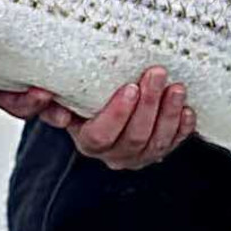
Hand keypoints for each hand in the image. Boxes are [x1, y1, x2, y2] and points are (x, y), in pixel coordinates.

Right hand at [46, 65, 196, 169]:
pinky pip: (174, 144)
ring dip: (169, 114)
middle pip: (134, 137)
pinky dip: (182, 128)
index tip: (130, 88)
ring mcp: (138, 156)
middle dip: (149, 104)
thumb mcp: (66, 95)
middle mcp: (113, 154)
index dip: (117, 114)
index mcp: (88, 141)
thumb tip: (42, 94)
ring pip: (156, 142)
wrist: (103, 108)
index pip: (101, 135)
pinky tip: (188, 109)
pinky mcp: (158, 151)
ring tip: (176, 87)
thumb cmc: (85, 97)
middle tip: (157, 74)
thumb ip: (53, 97)